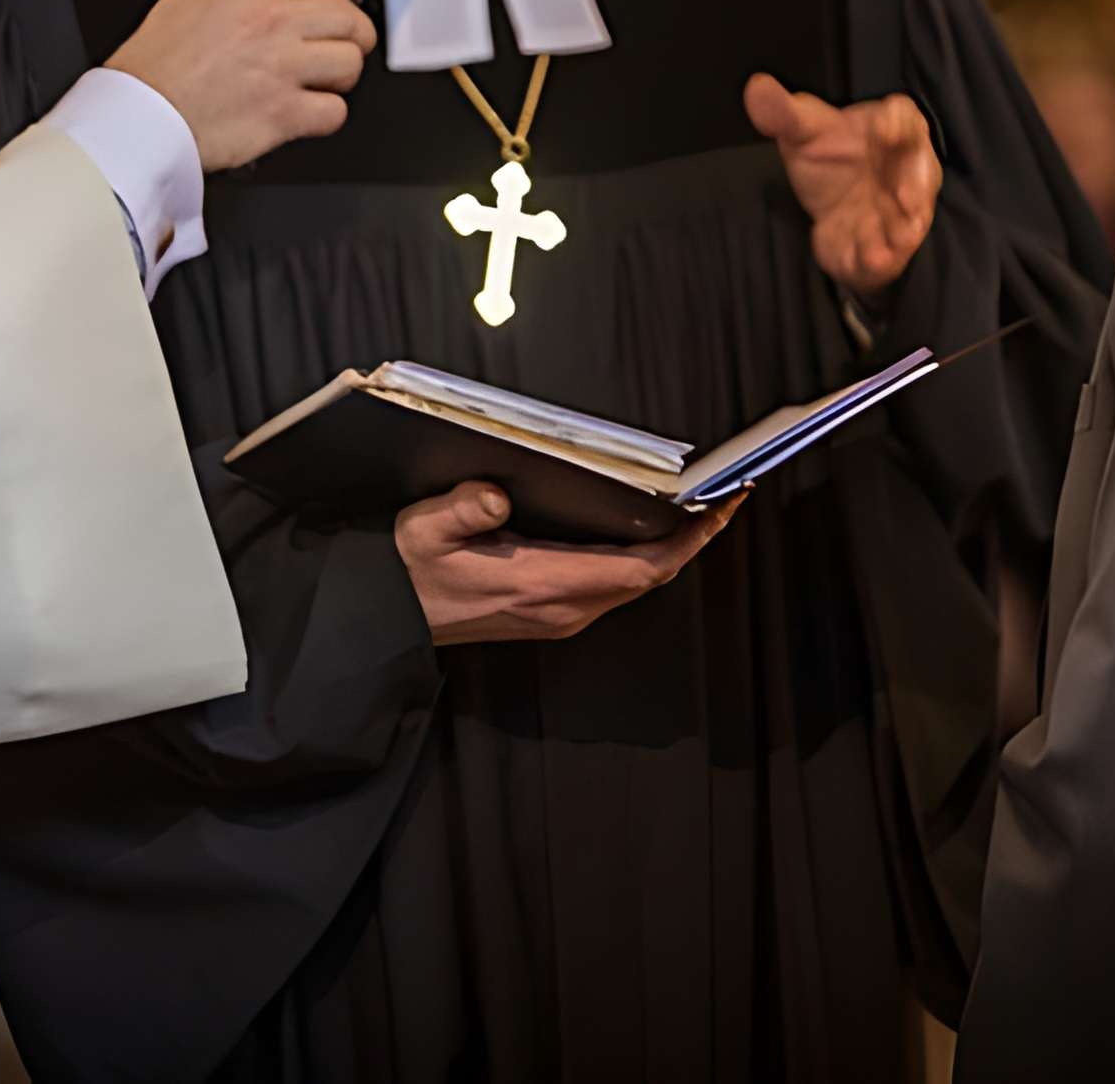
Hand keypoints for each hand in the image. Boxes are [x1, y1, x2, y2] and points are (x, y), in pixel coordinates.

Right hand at [109, 0, 375, 171]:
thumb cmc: (154, 65)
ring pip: (350, 62)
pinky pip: (335, 111)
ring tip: (322, 79)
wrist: (137, 119)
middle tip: (346, 41)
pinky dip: (326, 114)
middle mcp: (268, 21)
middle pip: (348, 16)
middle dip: (355, 32)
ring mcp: (279, 67)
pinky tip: (306, 111)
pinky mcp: (283, 113)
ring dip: (342, 74)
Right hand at [394, 480, 740, 645]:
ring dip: (670, 549)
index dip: (690, 539)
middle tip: (724, 494)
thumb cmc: (409, 572)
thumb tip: (496, 494)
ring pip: (636, 584)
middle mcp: (563, 609)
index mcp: (543, 584)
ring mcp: (561, 617)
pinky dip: (642, 558)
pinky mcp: (553, 615)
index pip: (641, 567)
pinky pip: (615, 587)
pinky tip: (643, 528)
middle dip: (692, 537)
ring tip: (695, 505)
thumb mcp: (423, 530)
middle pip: (651, 577)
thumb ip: (461, 509)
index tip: (721, 506)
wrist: (391, 620)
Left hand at [745, 72, 940, 297]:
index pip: (904, 118)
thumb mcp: (803, 132)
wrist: (832, 208)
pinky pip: (889, 254)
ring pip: (908, 221)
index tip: (883, 129)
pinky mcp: (886, 245)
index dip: (897, 124)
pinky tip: (870, 261)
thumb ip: (783, 112)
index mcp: (892, 130)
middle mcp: (906, 170)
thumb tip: (756, 87)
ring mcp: (900, 212)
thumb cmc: (830, 157)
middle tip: (905, 199)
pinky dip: (880, 259)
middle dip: (915, 187)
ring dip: (899, 234)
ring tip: (884, 246)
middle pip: (920, 174)